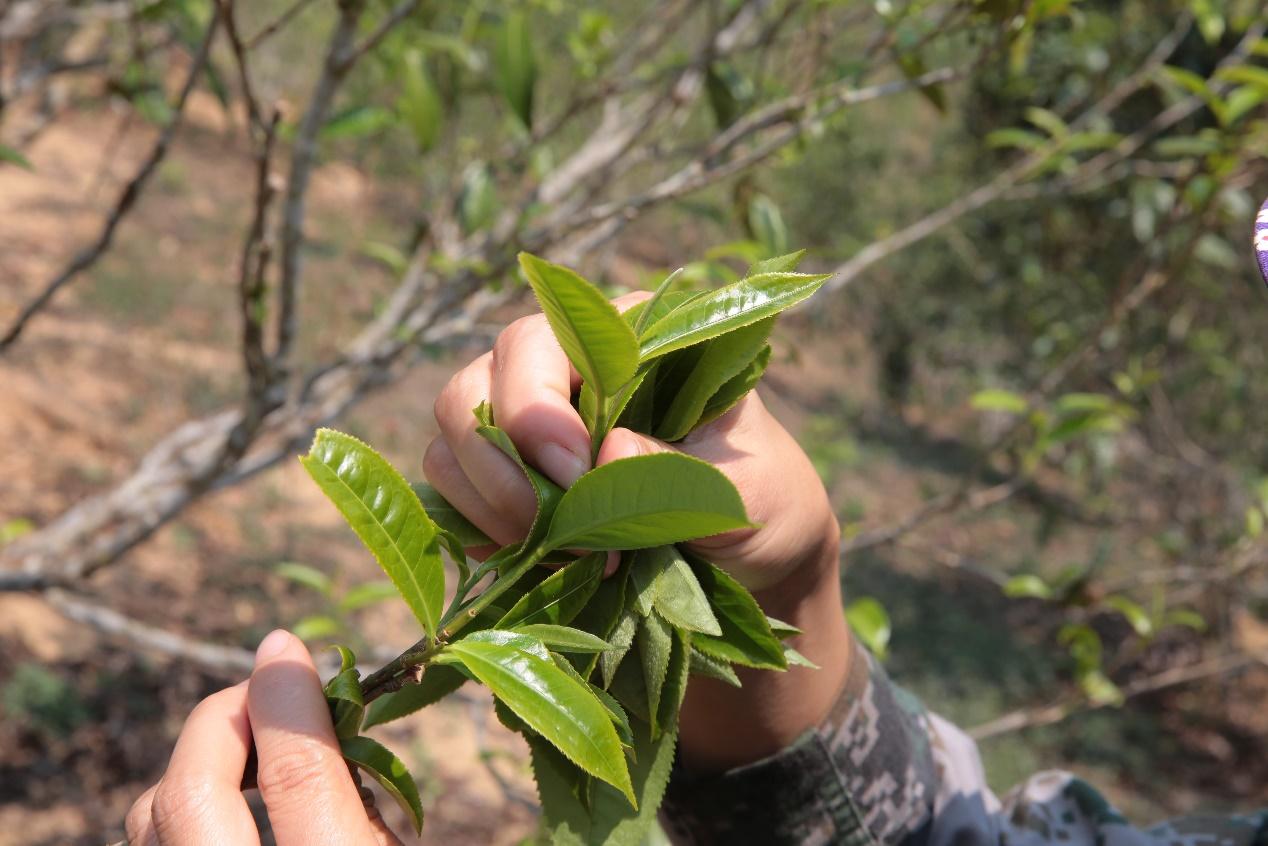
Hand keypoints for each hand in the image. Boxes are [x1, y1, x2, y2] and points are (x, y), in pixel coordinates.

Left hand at [125, 630, 401, 844]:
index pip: (297, 776)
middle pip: (192, 791)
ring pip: (150, 813)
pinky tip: (223, 805)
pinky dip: (177, 808)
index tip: (284, 647)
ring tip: (253, 753)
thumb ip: (362, 802)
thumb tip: (312, 709)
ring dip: (198, 764)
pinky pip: (147, 838)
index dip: (288, 699)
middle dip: (226, 717)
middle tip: (268, 693)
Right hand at [424, 301, 851, 769]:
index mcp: (624, 339)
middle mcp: (560, 369)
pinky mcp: (505, 485)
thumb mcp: (747, 491)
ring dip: (490, 506)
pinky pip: (451, 496)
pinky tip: (538, 561)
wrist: (755, 565)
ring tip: (560, 553)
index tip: (575, 478)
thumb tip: (607, 450)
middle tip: (561, 534)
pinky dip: (481, 533)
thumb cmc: (762, 503)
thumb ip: (682, 472)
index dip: (536, 409)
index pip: (539, 341)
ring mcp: (522, 427)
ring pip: (451, 442)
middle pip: (472, 386)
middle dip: (504, 469)